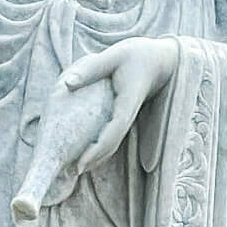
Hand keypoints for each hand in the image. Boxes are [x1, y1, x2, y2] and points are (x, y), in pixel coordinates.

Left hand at [12, 37, 179, 221]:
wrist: (160, 59)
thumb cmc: (137, 55)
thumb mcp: (114, 55)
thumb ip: (91, 69)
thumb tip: (66, 83)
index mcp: (126, 103)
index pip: (112, 132)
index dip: (97, 150)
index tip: (80, 163)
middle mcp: (128, 115)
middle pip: (112, 144)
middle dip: (93, 160)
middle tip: (71, 171)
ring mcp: (127, 117)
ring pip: (112, 143)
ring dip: (96, 157)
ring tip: (75, 168)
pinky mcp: (124, 116)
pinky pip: (112, 136)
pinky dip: (100, 147)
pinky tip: (86, 152)